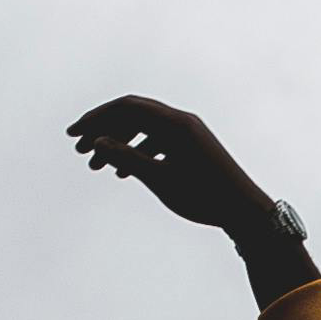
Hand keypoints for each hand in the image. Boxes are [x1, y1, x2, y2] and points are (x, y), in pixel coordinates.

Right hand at [65, 94, 271, 232]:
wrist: (246, 211)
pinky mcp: (193, 146)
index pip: (126, 108)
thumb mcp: (160, 179)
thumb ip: (127, 158)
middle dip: (104, 130)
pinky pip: (158, 141)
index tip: (74, 135)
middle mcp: (182, 120)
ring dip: (119, 144)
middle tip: (80, 149)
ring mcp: (189, 132)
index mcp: (174, 123)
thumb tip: (97, 142)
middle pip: (133, 115)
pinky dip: (138, 152)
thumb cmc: (205, 197)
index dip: (96, 119)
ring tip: (99, 166)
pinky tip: (124, 172)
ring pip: (144, 130)